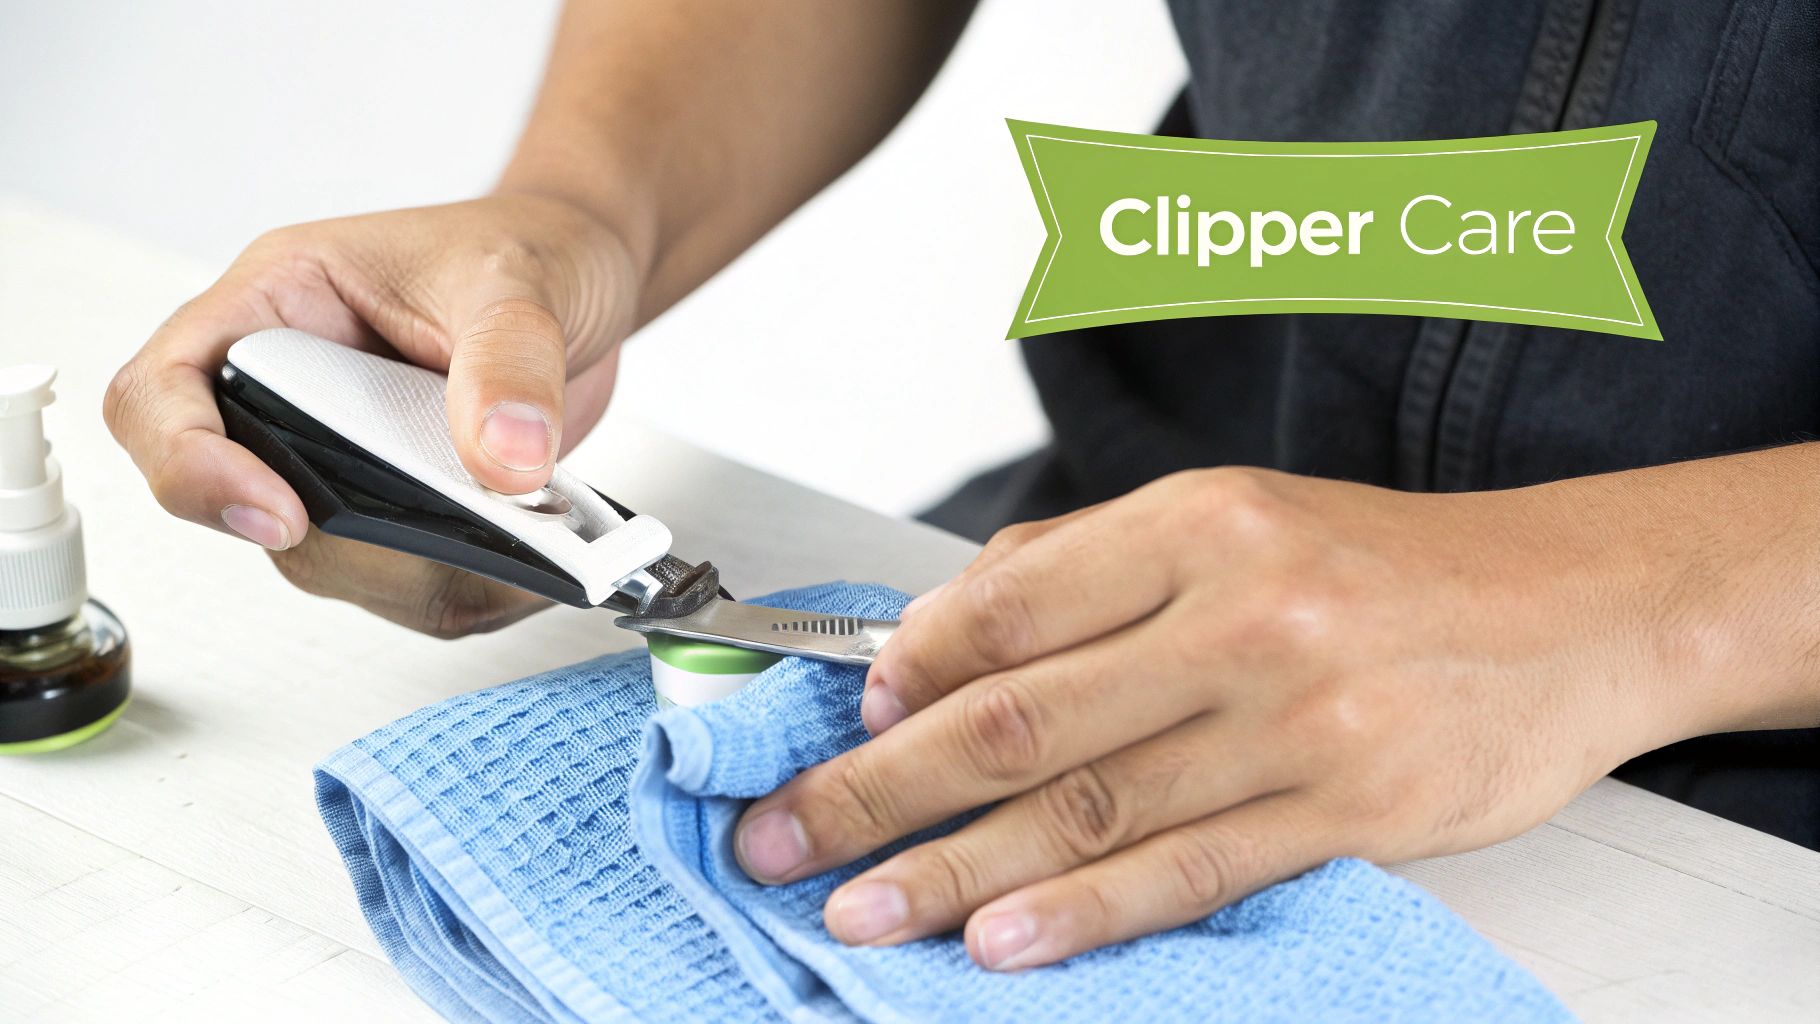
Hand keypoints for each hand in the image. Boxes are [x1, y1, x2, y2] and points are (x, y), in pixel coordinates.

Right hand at [104, 194, 643, 634]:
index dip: (190, 465)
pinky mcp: (399, 509)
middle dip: (340, 538)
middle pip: (240, 504)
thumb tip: (504, 459)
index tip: (281, 512)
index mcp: (276, 305)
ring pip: (322, 561)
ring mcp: (341, 460)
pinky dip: (464, 590)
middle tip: (444, 527)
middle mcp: (290, 390)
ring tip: (511, 542)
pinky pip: (400, 586)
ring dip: (411, 573)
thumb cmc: (524, 248)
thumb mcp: (518, 281)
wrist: (582, 276)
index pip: (161, 394)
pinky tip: (525, 563)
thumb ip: (509, 362)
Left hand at [732, 466, 1729, 968]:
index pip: (1007, 605)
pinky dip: (1083, 912)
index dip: (903, 669)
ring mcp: (1295, 716)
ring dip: (952, 868)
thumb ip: (1084, 570)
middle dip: (879, 785)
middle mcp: (1240, 612)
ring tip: (861, 907)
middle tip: (785, 833)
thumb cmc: (1385, 566)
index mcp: (1197, 523)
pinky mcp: (1348, 806)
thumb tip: (937, 639)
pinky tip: (1003, 940)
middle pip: (1017, 716)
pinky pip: (1187, 867)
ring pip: (1085, 806)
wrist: (1570, 606)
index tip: (842, 717)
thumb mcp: (1236, 519)